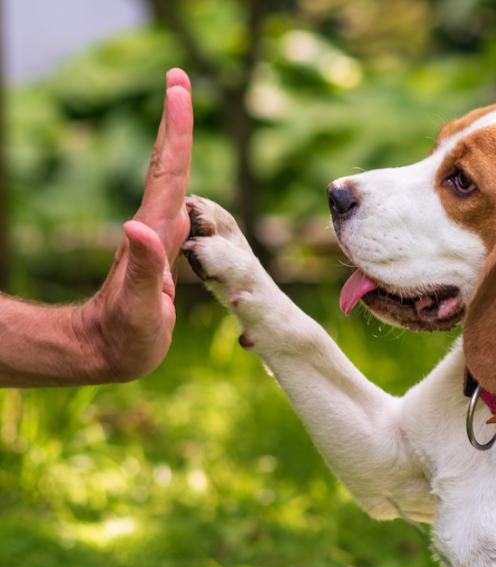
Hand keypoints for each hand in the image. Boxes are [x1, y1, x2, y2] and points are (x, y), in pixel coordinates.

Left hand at [81, 68, 193, 380]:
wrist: (105, 350)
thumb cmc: (123, 336)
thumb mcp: (135, 307)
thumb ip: (139, 267)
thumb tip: (138, 226)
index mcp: (153, 233)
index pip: (169, 173)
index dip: (176, 132)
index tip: (177, 91)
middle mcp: (153, 226)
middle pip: (167, 164)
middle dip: (173, 121)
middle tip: (177, 79)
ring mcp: (156, 237)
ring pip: (170, 178)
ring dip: (176, 141)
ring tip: (180, 108)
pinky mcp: (160, 251)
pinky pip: (176, 203)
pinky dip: (180, 178)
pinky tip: (182, 175)